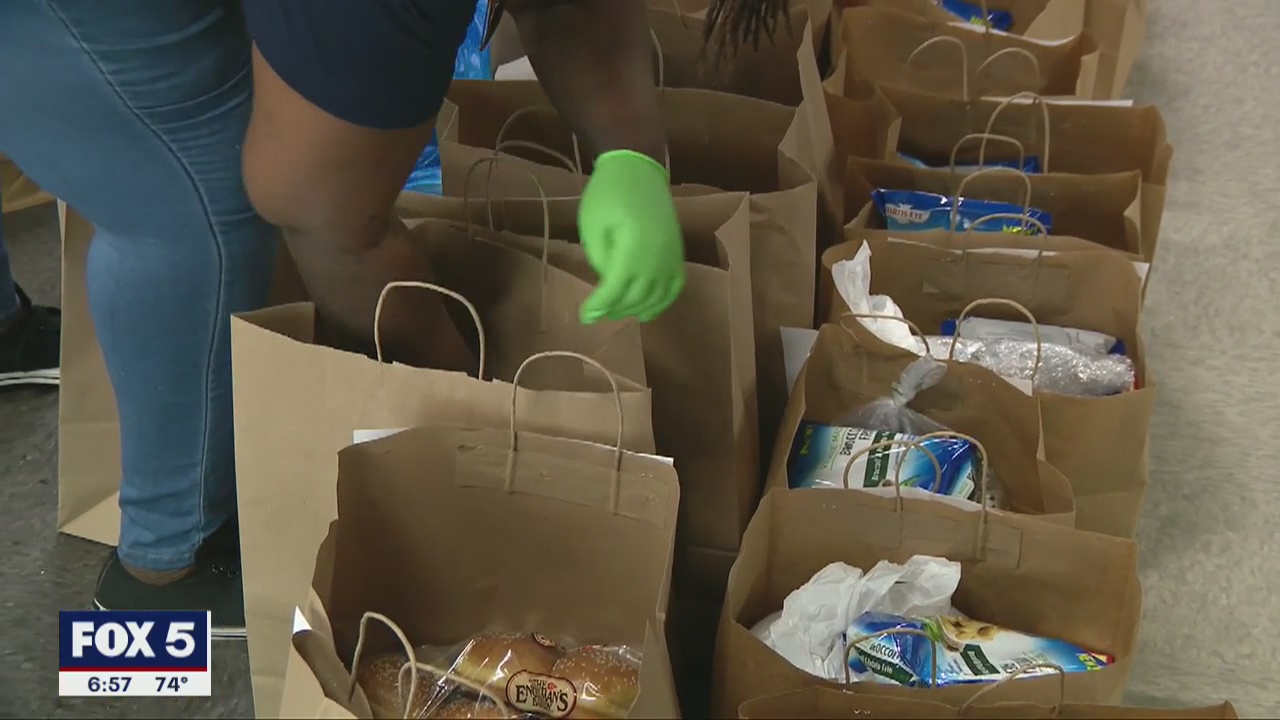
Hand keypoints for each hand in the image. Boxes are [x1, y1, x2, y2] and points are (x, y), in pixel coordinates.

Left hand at [577, 150, 684, 323]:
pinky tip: (646, 311)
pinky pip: (675, 287)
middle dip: (614, 310)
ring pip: (657, 297)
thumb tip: (608, 286)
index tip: (584, 317)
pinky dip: (662, 302)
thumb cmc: (607, 195)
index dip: (599, 306)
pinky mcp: (678, 253)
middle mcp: (658, 255)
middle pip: (637, 296)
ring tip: (615, 313)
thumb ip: (600, 260)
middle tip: (596, 316)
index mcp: (634, 245)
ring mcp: (672, 255)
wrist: (637, 169)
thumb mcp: (592, 227)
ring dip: (635, 310)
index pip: (616, 288)